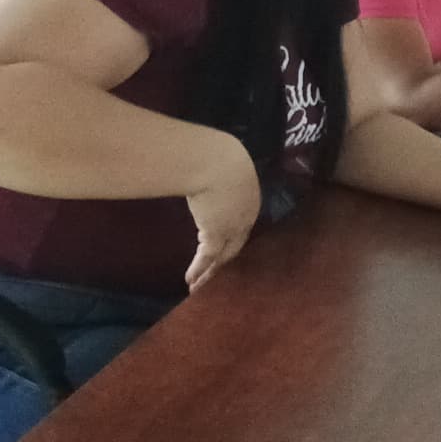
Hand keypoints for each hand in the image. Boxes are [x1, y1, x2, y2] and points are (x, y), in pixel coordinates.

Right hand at [184, 134, 262, 291]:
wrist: (216, 161)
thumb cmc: (217, 155)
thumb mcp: (221, 164)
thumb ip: (216, 172)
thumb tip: (202, 164)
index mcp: (250, 198)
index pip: (242, 223)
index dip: (233, 236)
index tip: (224, 246)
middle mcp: (246, 216)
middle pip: (236, 244)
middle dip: (225, 261)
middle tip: (216, 274)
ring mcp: (232, 227)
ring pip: (223, 255)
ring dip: (210, 272)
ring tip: (199, 286)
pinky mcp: (215, 233)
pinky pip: (207, 257)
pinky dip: (199, 270)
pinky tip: (191, 281)